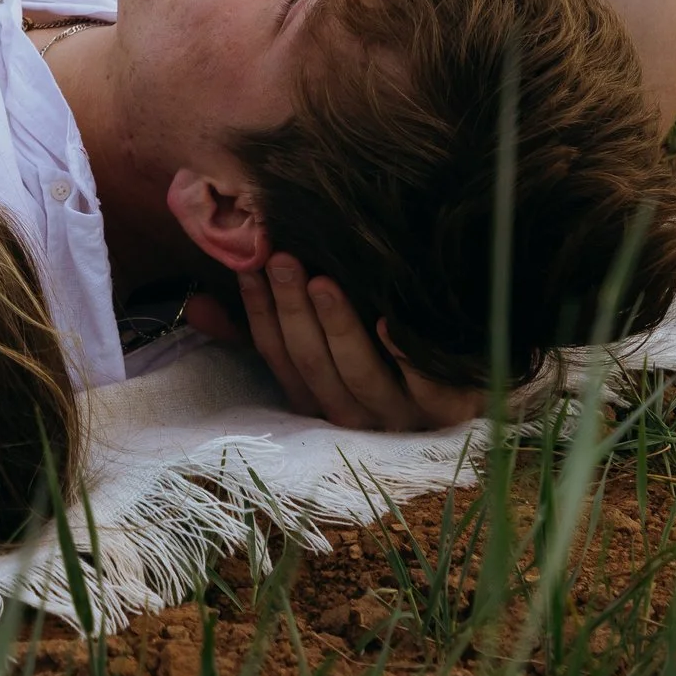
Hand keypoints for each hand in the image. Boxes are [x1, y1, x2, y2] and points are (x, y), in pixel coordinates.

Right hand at [229, 255, 484, 430]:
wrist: (479, 389)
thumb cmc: (387, 360)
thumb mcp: (321, 350)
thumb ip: (259, 330)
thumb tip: (196, 303)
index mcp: (321, 403)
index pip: (279, 359)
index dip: (260, 314)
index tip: (248, 267)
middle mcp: (357, 416)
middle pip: (314, 366)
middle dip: (294, 311)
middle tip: (283, 259)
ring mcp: (403, 416)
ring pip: (359, 375)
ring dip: (337, 327)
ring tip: (324, 280)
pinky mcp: (451, 411)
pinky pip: (426, 386)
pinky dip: (405, 354)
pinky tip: (388, 319)